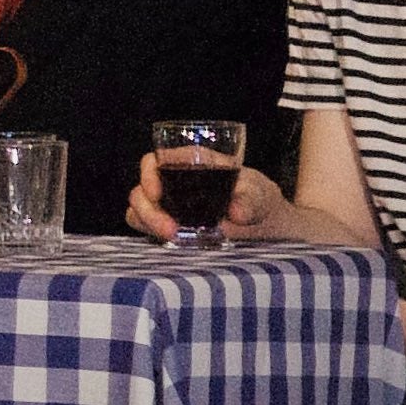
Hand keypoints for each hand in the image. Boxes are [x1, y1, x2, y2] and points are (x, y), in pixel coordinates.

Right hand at [120, 163, 296, 241]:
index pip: (154, 161)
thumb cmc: (260, 199)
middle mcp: (172, 183)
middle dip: (148, 211)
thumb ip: (251, 201)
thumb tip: (236, 213)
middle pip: (141, 191)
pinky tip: (173, 243)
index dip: (148, 175)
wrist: (267, 226)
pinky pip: (147, 230)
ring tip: (173, 237)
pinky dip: (152, 236)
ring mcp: (168, 207)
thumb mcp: (261, 194)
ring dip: (148, 224)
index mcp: (188, 164)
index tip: (157, 194)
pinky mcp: (170, 228)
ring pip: (138, 211)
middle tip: (170, 230)